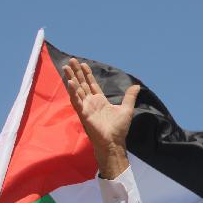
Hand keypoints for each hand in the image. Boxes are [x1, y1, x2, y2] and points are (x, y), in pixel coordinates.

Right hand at [63, 58, 140, 178]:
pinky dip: (73, 92)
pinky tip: (69, 82)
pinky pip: (76, 101)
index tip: (82, 63)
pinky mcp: (83, 114)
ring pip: (76, 90)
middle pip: (81, 83)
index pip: (91, 84)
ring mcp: (86, 107)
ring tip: (66, 67)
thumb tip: (137, 86)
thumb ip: (130, 96)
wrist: (114, 142)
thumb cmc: (119, 128)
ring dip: (71, 78)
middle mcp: (91, 102)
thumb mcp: (127, 109)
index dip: (87, 74)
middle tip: (71, 60)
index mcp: (100, 100)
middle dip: (76, 72)